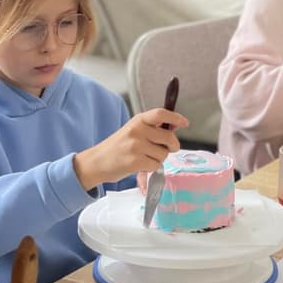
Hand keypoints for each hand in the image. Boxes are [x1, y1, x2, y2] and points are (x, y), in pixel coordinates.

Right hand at [73, 108, 187, 191]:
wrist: (97, 162)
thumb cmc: (118, 146)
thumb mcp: (133, 130)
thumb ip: (153, 128)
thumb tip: (175, 126)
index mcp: (138, 120)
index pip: (160, 114)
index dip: (175, 117)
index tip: (185, 123)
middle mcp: (137, 131)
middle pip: (168, 137)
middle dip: (172, 146)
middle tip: (168, 149)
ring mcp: (136, 146)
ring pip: (164, 154)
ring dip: (159, 159)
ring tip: (145, 157)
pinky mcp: (135, 162)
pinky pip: (156, 166)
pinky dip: (151, 168)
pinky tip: (141, 165)